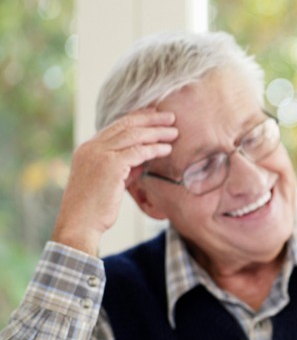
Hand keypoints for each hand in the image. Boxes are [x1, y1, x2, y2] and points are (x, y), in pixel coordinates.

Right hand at [51, 110, 177, 254]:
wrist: (80, 224)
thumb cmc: (95, 208)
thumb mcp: (110, 181)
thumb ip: (124, 167)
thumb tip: (144, 158)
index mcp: (88, 148)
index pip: (116, 126)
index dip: (137, 118)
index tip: (155, 115)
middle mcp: (91, 147)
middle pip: (126, 125)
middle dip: (150, 119)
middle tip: (170, 117)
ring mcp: (99, 154)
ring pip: (134, 135)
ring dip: (157, 132)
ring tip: (174, 132)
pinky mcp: (110, 165)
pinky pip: (138, 151)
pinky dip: (155, 149)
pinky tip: (167, 149)